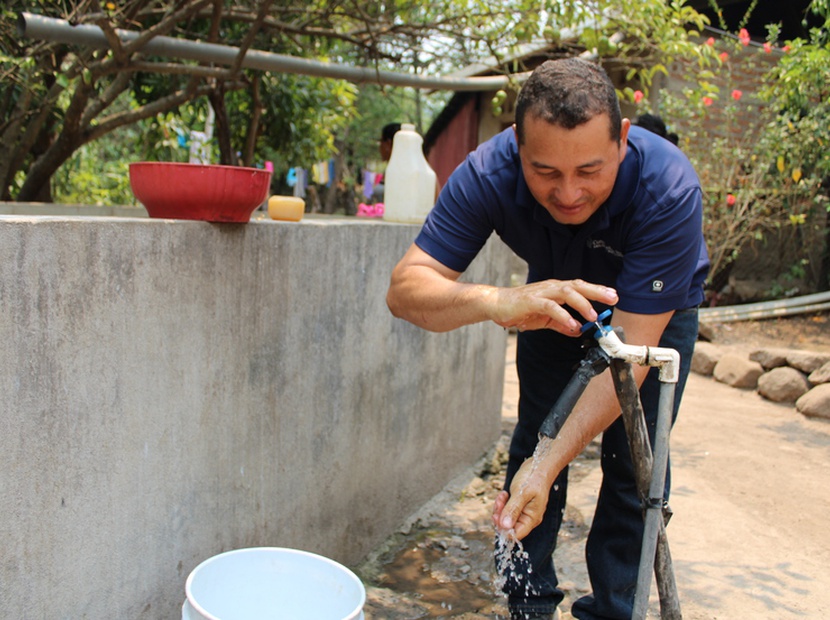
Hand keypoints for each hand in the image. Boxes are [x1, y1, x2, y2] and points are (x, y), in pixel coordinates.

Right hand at [488, 279, 617, 335]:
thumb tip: (579, 331)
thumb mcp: (546, 319)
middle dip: (596, 292)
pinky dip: (562, 315)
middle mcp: (551, 288)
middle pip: (578, 286)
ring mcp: (541, 293)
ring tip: (593, 316)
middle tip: (613, 298)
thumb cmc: (520, 309)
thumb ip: (562, 324)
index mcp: (556, 290)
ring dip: (582, 304)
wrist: (496, 305)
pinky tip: (571, 324)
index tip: (613, 296)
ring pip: (566, 293)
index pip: (580, 287)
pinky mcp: (531, 301)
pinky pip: (550, 307)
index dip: (597, 290)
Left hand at [491, 457, 553, 540]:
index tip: (497, 517)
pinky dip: (502, 503)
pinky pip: (506, 509)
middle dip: (500, 516)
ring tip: (502, 495)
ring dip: (500, 508)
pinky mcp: (517, 505)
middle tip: (499, 502)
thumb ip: (513, 510)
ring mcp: (522, 511)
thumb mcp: (522, 493)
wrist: (539, 464)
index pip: (516, 534)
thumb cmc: (533, 478)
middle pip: (508, 527)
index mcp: (532, 519)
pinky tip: (504, 494)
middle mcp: (527, 518)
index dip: (504, 529)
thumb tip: (505, 526)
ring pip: (505, 518)